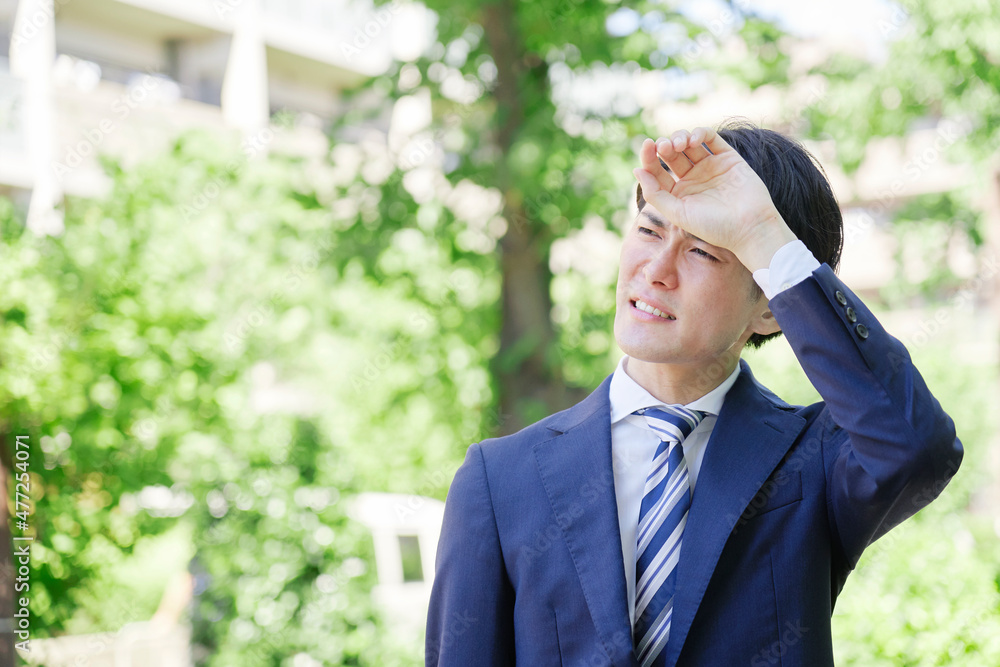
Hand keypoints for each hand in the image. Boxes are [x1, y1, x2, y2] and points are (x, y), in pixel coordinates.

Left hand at [633, 128, 796, 271]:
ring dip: (680, 137)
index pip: (657, 170)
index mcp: (677, 193)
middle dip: (665, 145)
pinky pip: (710, 139)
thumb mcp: (678, 213)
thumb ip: (655, 193)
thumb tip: (636, 170)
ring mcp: (709, 167)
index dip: (649, 157)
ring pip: (688, 143)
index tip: (647, 146)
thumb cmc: (713, 227)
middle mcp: (692, 179)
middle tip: (665, 146)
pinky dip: (700, 133)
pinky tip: (694, 139)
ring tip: (680, 144)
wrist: (750, 228)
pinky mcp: (727, 158)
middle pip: (671, 154)